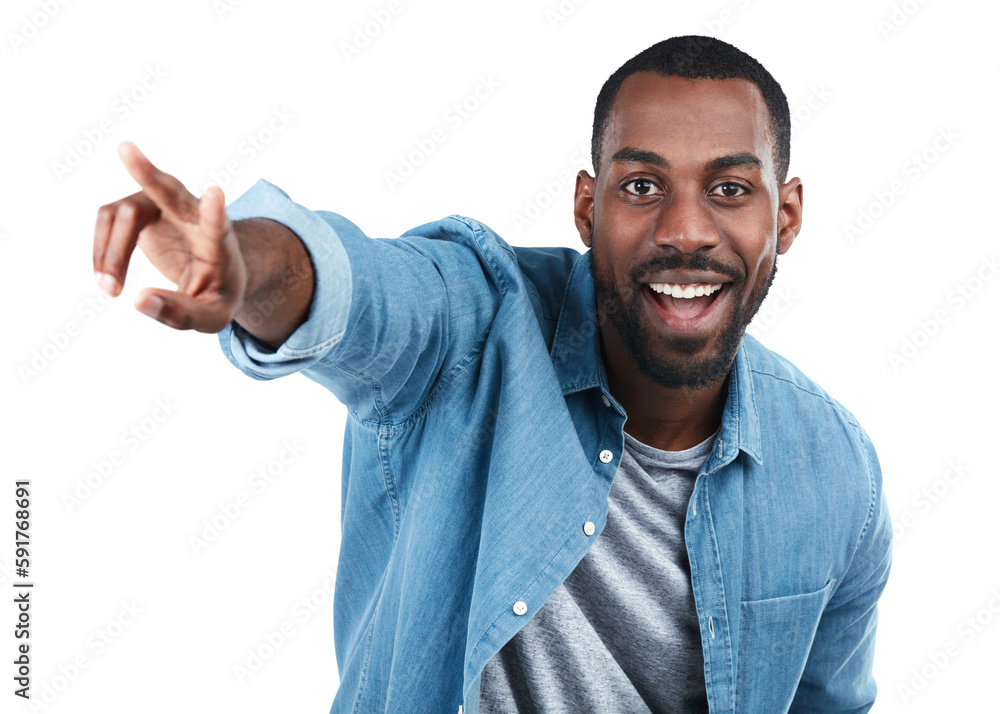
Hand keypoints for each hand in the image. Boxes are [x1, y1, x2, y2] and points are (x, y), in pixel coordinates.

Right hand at [92, 141, 246, 332]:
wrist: (215, 275)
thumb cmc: (217, 294)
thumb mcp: (211, 316)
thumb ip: (182, 314)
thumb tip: (139, 301)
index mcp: (220, 241)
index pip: (219, 223)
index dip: (214, 211)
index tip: (215, 194)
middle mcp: (192, 214)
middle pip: (169, 190)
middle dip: (147, 172)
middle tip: (125, 149)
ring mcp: (163, 205)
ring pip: (126, 213)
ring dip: (111, 252)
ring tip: (111, 290)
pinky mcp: (139, 208)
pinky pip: (109, 220)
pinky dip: (102, 251)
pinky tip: (108, 279)